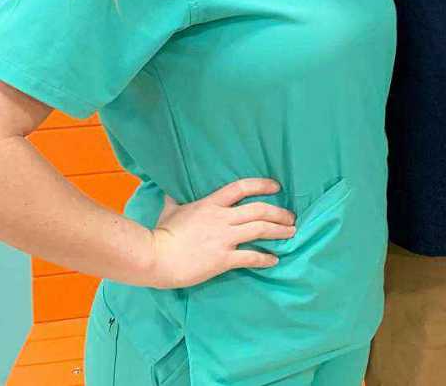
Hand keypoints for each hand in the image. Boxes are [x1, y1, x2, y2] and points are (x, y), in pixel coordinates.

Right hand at [146, 178, 295, 288]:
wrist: (154, 257)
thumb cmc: (161, 234)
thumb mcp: (171, 210)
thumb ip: (177, 200)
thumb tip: (170, 190)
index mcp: (211, 204)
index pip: (241, 187)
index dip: (261, 185)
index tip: (276, 187)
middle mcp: (222, 218)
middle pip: (259, 210)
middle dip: (279, 213)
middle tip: (291, 217)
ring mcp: (224, 238)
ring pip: (260, 230)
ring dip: (279, 231)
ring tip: (291, 233)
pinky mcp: (223, 259)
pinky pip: (250, 257)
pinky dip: (265, 258)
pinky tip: (274, 260)